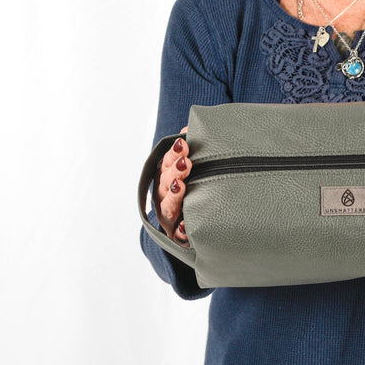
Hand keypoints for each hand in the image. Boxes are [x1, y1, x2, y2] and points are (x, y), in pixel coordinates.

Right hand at [154, 127, 190, 245]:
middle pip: (164, 184)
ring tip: (181, 187)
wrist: (200, 226)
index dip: (172, 155)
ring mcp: (170, 217)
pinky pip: (179, 234)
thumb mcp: (192, 169)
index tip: (183, 145)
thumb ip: (190, 149)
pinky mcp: (178, 236)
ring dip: (173, 196)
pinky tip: (186, 226)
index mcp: (167, 179)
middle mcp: (164, 197)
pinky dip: (181, 230)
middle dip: (173, 172)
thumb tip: (188, 128)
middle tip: (185, 163)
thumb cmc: (196, 190)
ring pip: (167, 207)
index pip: (166, 164)